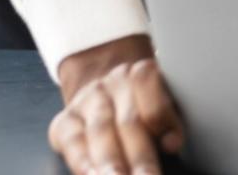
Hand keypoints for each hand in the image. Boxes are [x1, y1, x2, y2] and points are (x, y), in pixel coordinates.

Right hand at [49, 36, 185, 174]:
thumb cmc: (141, 104)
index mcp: (143, 74)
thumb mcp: (163, 100)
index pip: (154, 94)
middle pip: (129, 121)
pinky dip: (82, 163)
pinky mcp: (64, 121)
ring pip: (101, 132)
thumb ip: (169, 119)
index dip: (164, 120)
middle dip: (140, 157)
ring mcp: (87, 100)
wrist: (103, 92)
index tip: (173, 146)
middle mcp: (113, 83)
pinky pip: (73, 142)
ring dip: (111, 163)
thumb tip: (172, 143)